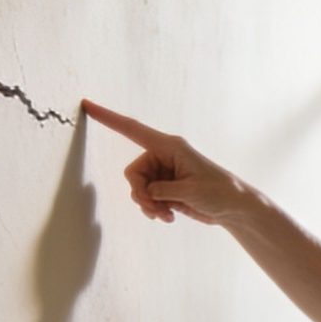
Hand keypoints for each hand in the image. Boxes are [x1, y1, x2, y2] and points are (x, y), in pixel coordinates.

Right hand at [77, 97, 255, 226]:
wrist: (233, 208)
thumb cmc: (219, 192)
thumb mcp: (189, 191)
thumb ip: (162, 190)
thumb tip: (146, 192)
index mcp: (170, 146)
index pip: (132, 129)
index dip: (108, 118)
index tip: (87, 105)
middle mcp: (163, 156)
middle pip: (133, 172)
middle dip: (141, 194)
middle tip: (156, 209)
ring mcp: (163, 172)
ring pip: (138, 188)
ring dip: (148, 205)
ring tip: (166, 215)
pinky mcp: (165, 187)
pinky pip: (146, 197)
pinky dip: (153, 209)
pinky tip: (168, 216)